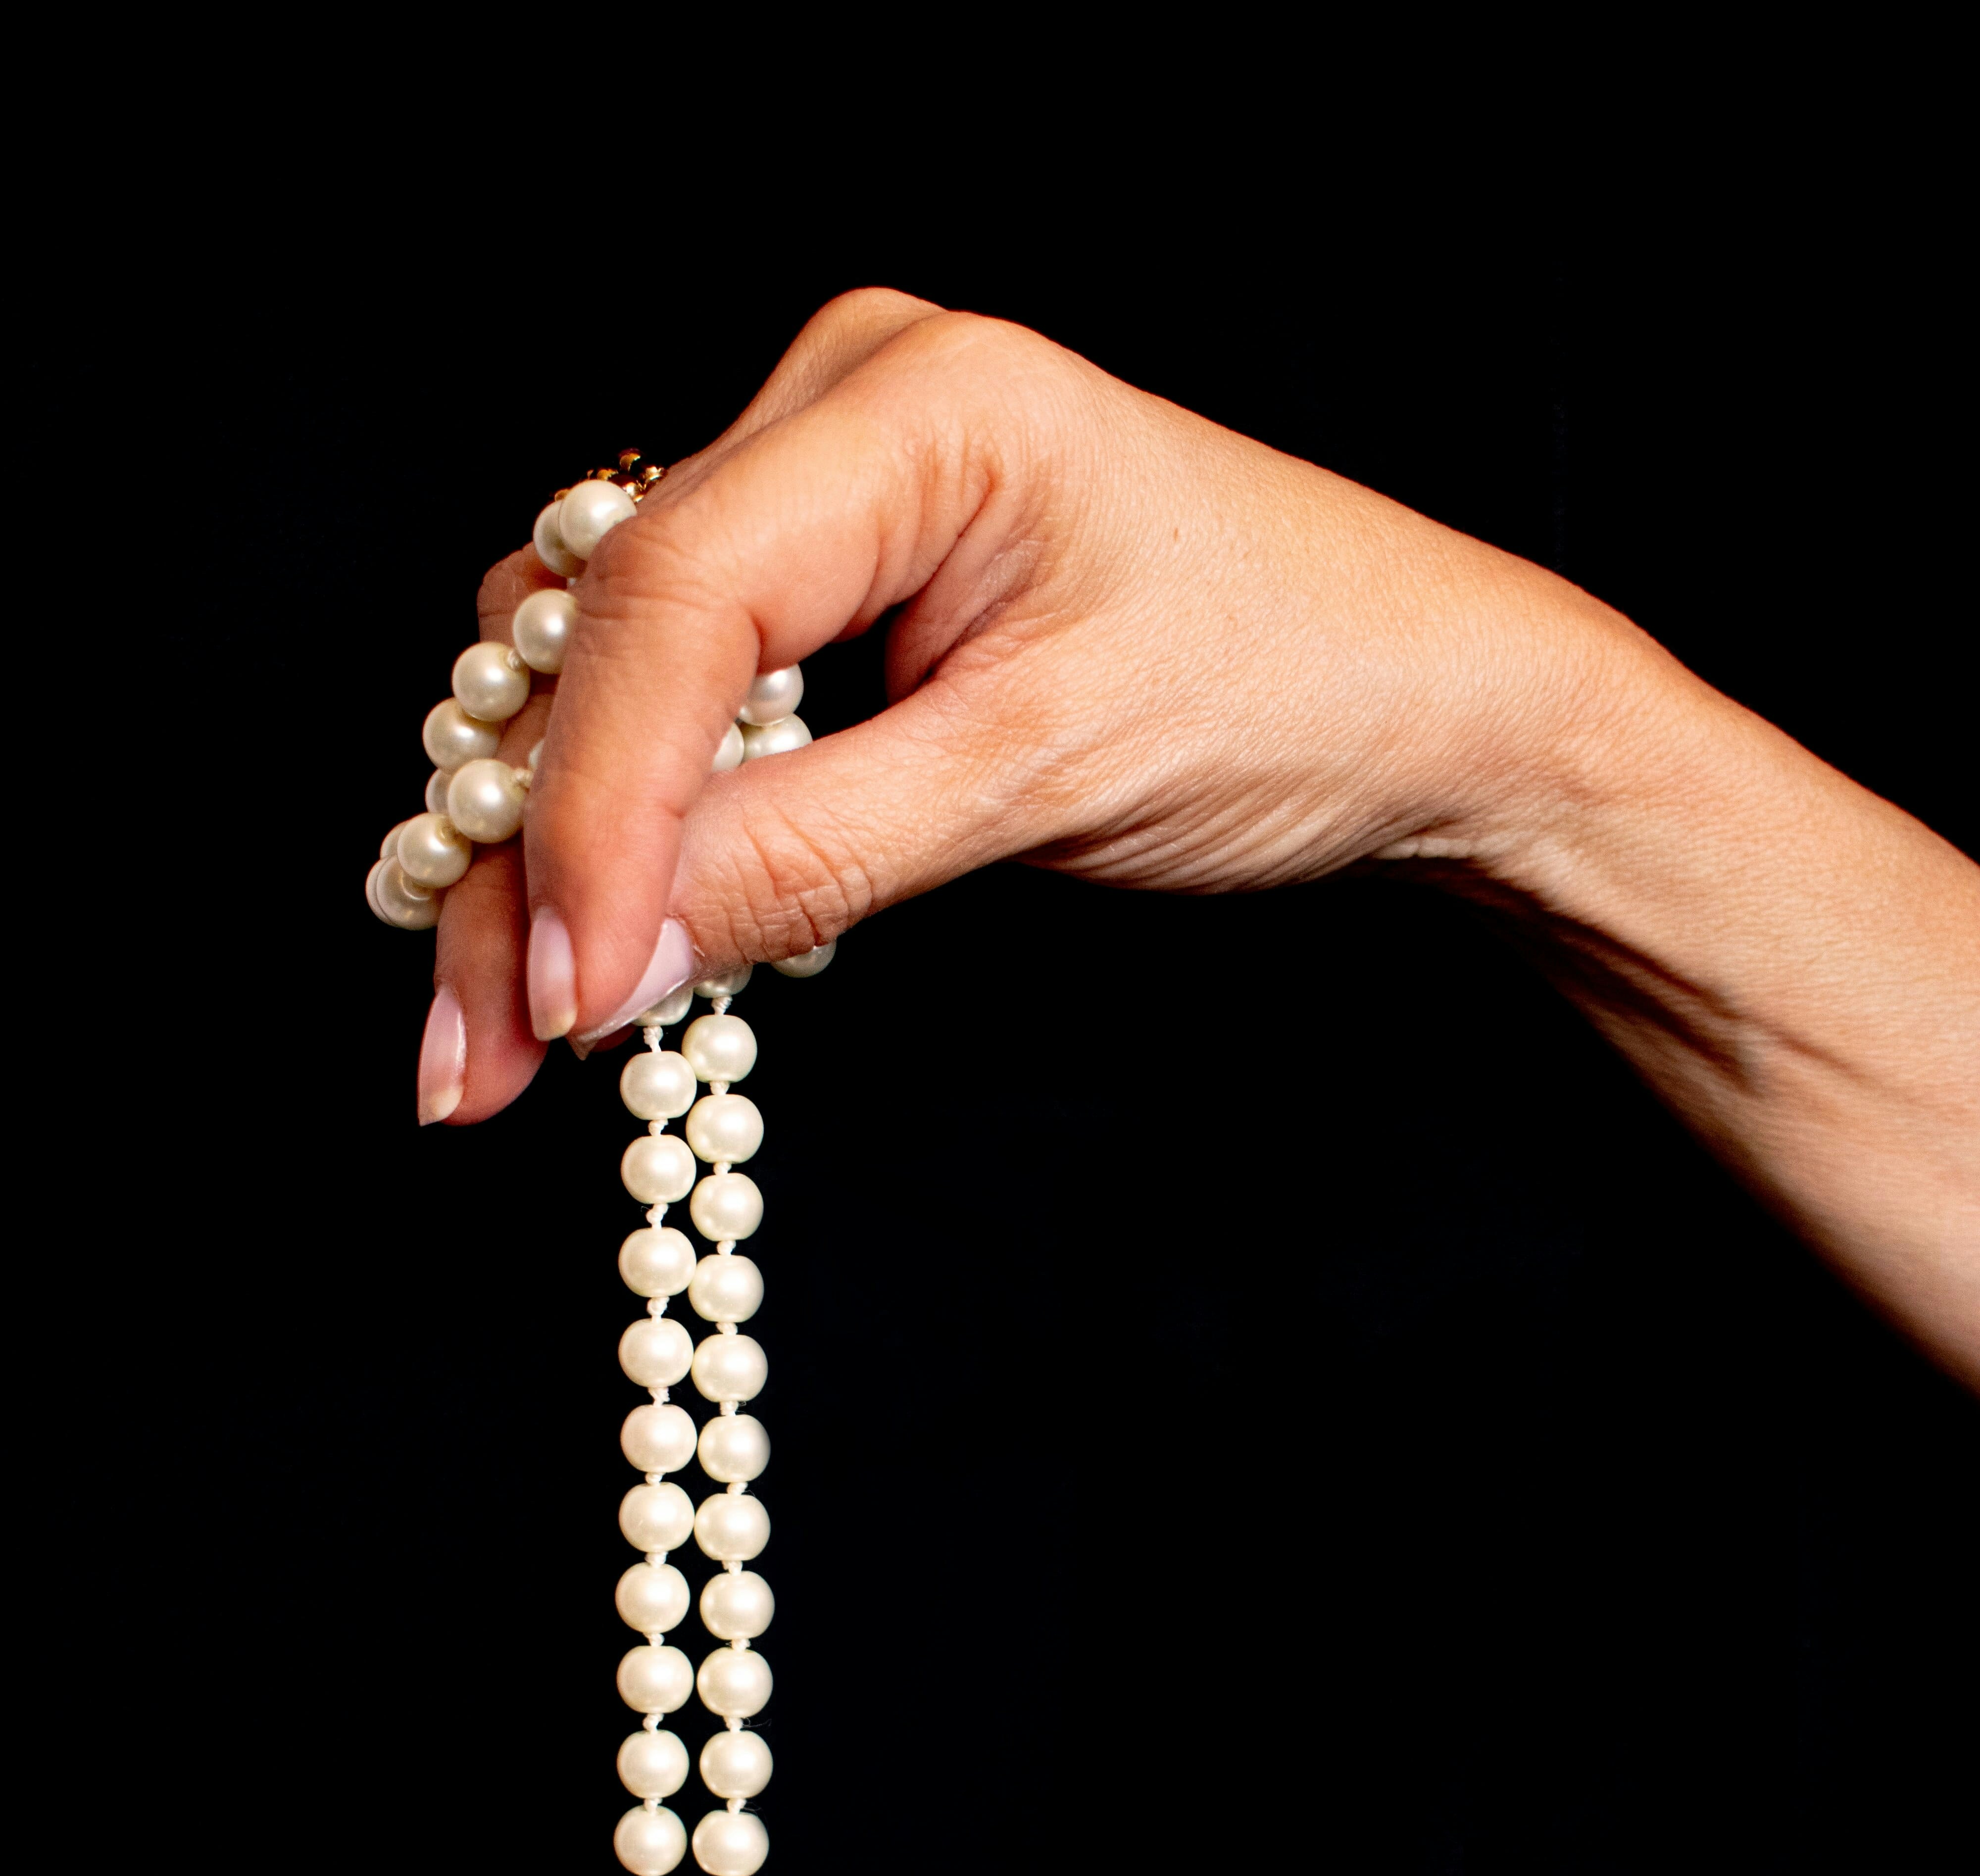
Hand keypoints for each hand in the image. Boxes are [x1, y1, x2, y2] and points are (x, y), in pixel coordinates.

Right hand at [435, 287, 1597, 1117]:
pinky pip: (674, 707)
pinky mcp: (825, 591)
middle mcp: (834, 413)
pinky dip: (630, 835)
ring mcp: (818, 495)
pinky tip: (600, 950)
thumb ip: (811, 852)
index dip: (593, 811)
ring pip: (606, 681)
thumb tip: (601, 963)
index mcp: (911, 395)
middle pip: (602, 639)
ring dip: (548, 862)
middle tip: (474, 1058)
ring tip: (507, 1040)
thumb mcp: (1049, 773)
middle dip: (529, 858)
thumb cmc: (1291, 684)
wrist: (1416, 695)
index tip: (562, 996)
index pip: (676, 601)